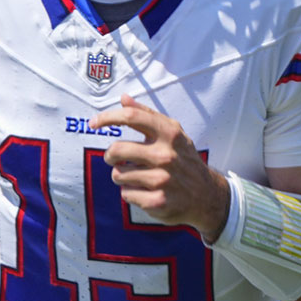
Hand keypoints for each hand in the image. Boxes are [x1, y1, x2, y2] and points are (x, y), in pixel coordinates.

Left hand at [92, 94, 229, 240]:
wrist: (206, 195)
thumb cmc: (183, 158)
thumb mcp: (173, 132)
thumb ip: (147, 115)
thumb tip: (123, 98)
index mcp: (170, 133)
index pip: (132, 117)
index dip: (108, 117)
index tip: (93, 123)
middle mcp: (166, 155)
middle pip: (117, 150)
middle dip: (110, 155)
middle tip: (114, 158)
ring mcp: (162, 180)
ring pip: (118, 175)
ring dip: (121, 176)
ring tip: (136, 176)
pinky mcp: (157, 201)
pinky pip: (125, 194)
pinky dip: (130, 193)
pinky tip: (145, 191)